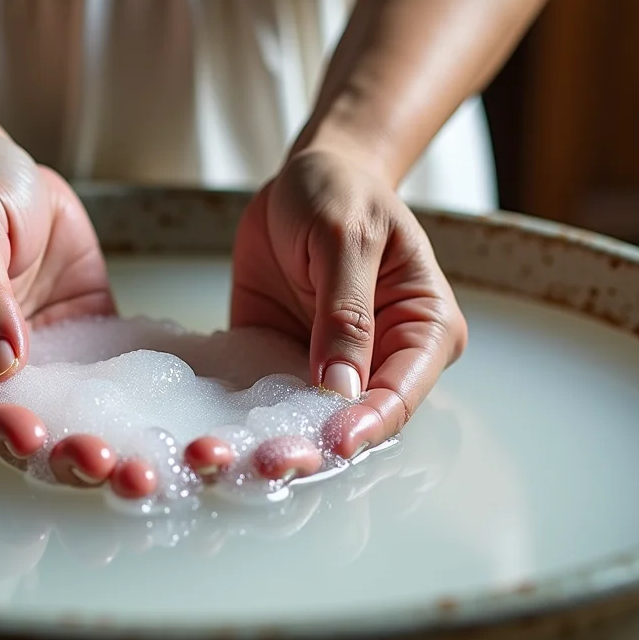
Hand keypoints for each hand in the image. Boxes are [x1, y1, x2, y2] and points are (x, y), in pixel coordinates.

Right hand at [0, 130, 131, 485]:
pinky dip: (132, 414)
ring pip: (64, 423)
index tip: (34, 438)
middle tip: (106, 466)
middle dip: (59, 457)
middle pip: (15, 432)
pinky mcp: (80, 348)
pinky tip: (165, 434)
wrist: (0, 164)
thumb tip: (2, 360)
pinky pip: (106, 388)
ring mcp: (35, 363)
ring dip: (99, 449)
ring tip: (140, 471)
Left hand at [224, 146, 467, 479]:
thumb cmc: (342, 193)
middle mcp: (383, 360)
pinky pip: (267, 401)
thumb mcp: (346, 239)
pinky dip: (242, 421)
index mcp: (423, 330)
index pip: (401, 393)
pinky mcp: (285, 363)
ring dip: (275, 444)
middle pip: (357, 421)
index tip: (334, 440)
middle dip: (317, 446)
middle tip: (275, 461)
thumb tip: (341, 386)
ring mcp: (333, 368)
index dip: (369, 422)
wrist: (303, 177)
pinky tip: (215, 436)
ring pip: (310, 423)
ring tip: (239, 460)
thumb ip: (345, 312)